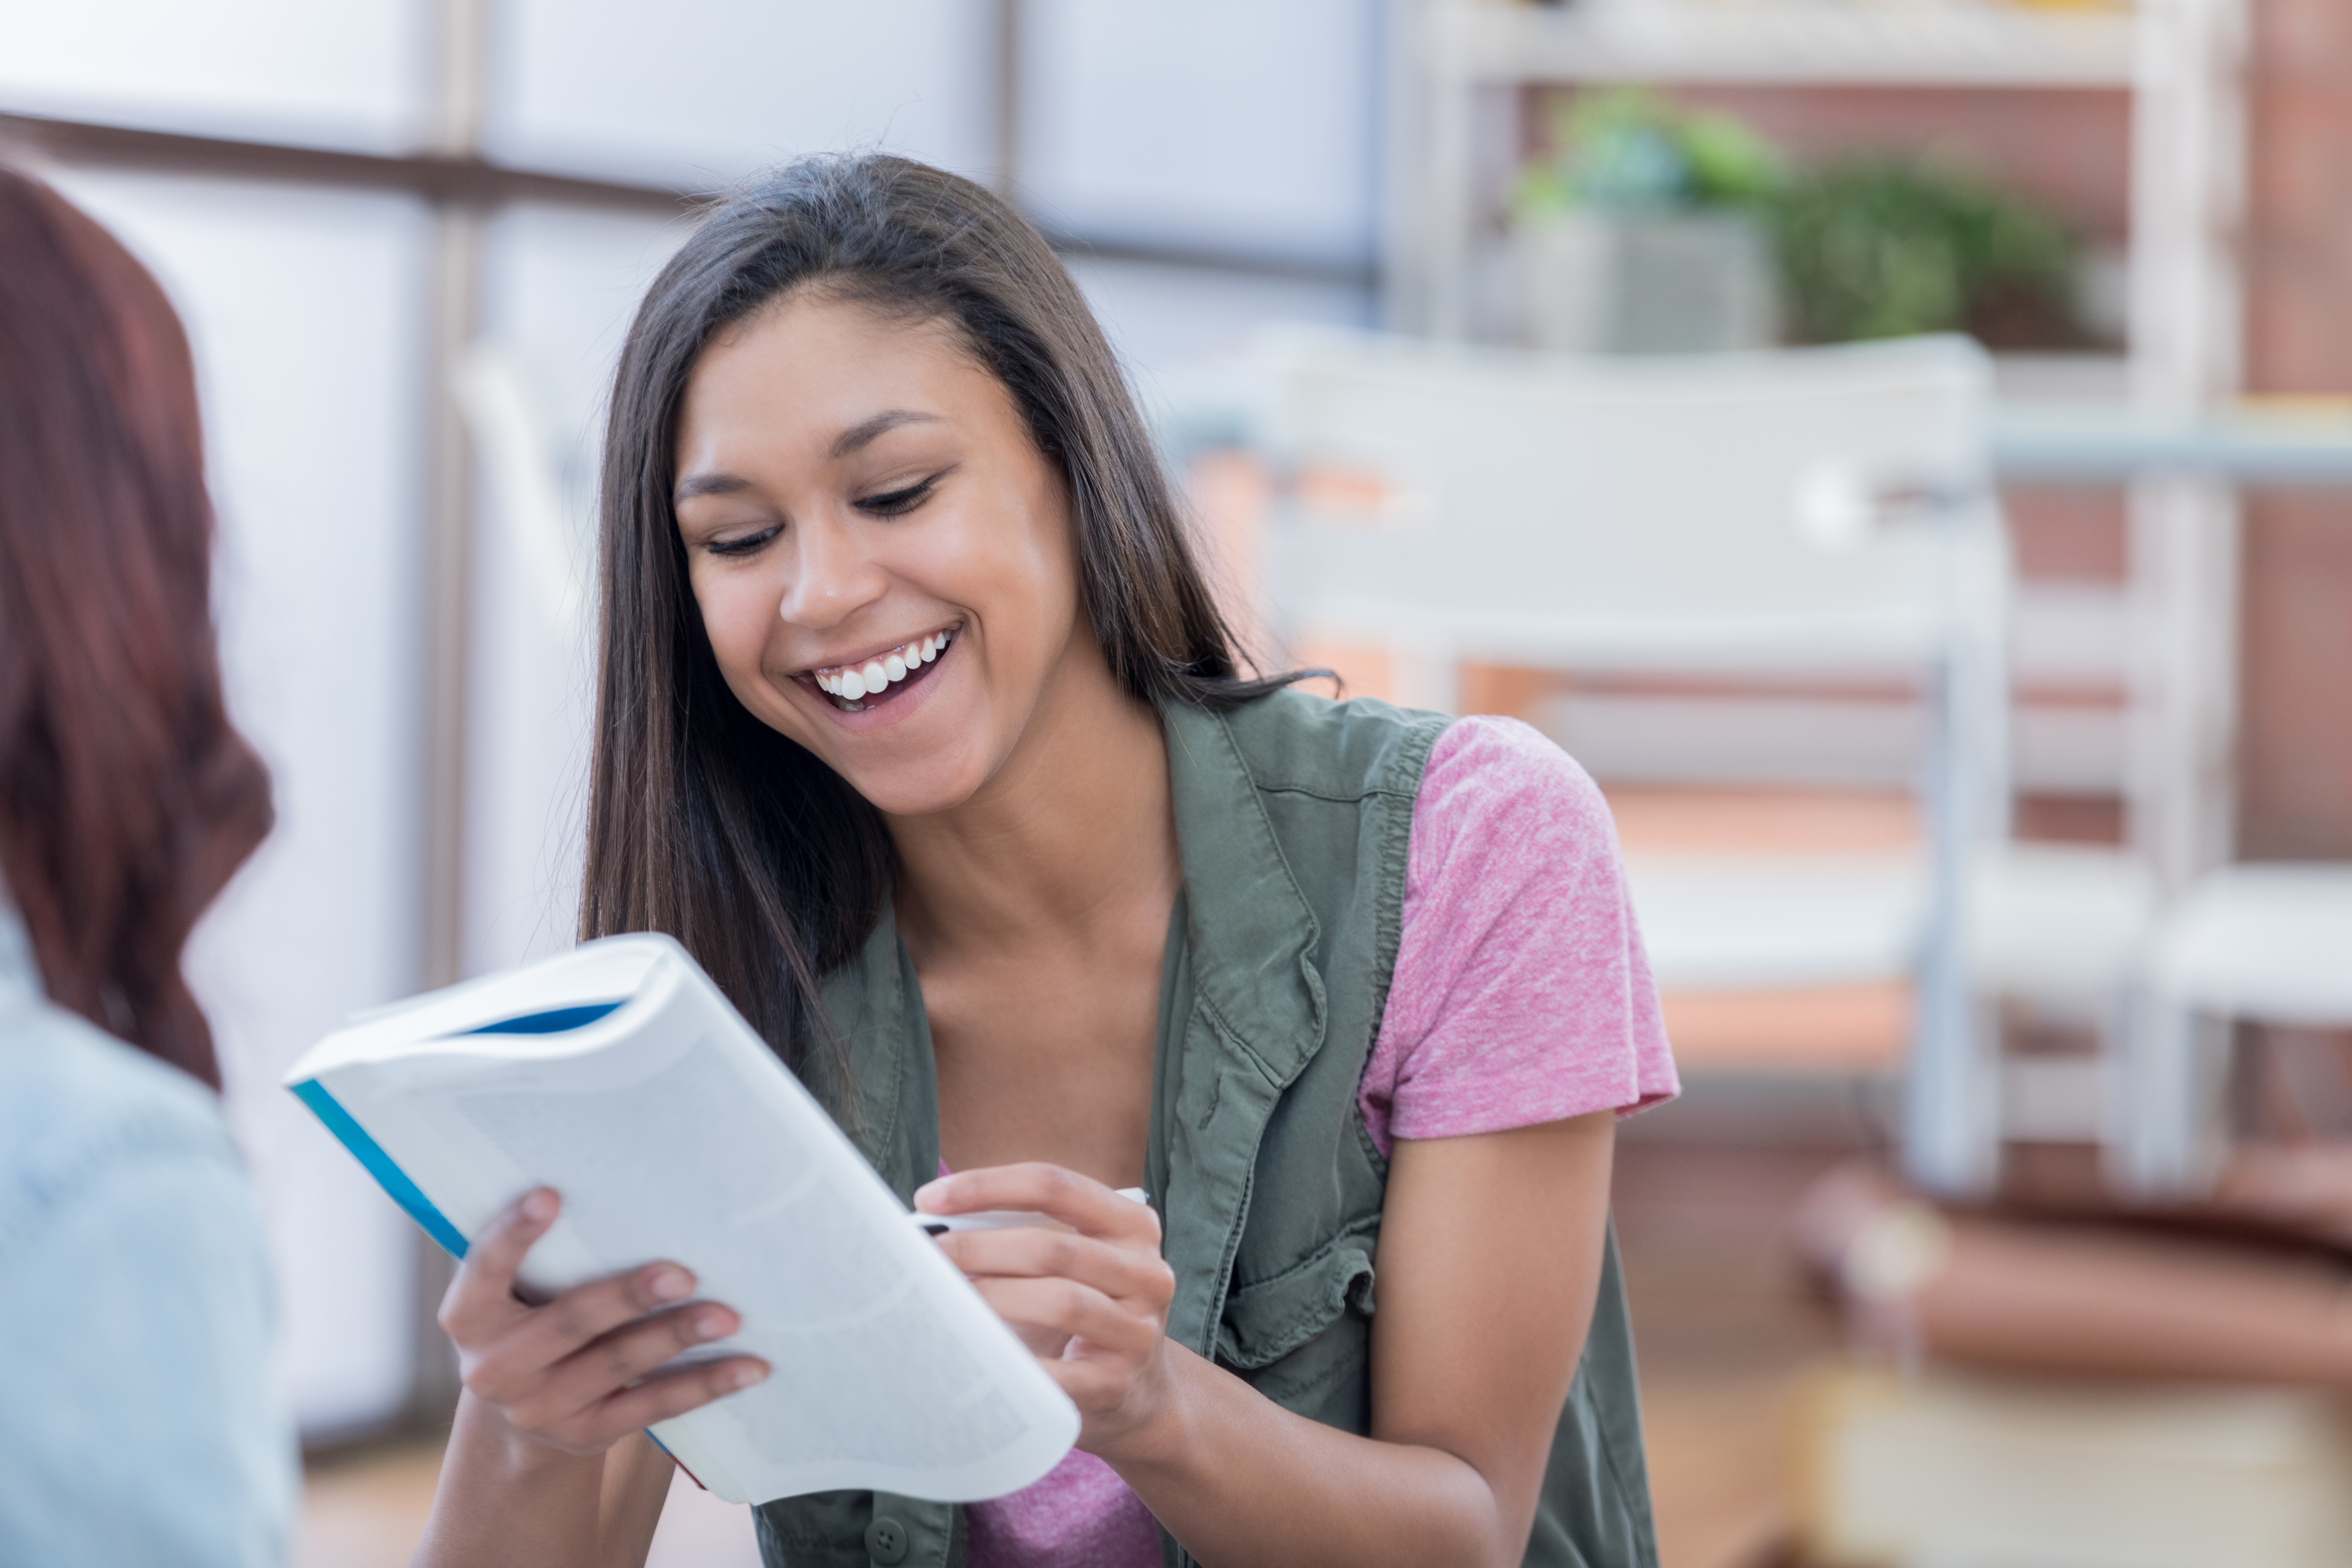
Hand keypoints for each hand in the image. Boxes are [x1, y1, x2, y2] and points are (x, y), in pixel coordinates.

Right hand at [437, 1188, 769, 1459]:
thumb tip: (629, 1186)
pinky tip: (749, 1368)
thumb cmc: (531, 1321)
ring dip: (677, 1337)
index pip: (484, 1270)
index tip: (551, 1194)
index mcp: (469, 1317)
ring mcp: (540, 1407)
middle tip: (684, 1273)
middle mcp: (495, 1368)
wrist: (519, 1418)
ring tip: (728, 1316)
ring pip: (618, 1365)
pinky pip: (652, 1407)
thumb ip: (548, 1255)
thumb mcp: (515, 1292)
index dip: (513, 1234)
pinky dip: (705, 1386)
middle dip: (628, 1295)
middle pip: (569, 1322)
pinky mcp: (586, 1435)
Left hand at [916, 1164, 1176, 1454]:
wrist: (1139, 1392)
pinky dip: (1011, 1360)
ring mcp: (1137, 1331)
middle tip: (926, 1255)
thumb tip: (935, 1226)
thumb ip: (1024, 1235)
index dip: (987, 1187)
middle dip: (978, 1248)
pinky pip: (1056, 1371)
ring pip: (1060, 1301)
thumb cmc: (1084, 1312)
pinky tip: (975, 1354)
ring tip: (945, 1300)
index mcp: (1133, 1226)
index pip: (1055, 1186)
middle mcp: (1147, 1273)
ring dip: (992, 1298)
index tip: (929, 1199)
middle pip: (1053, 1247)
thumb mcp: (1073, 1263)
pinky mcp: (1117, 1384)